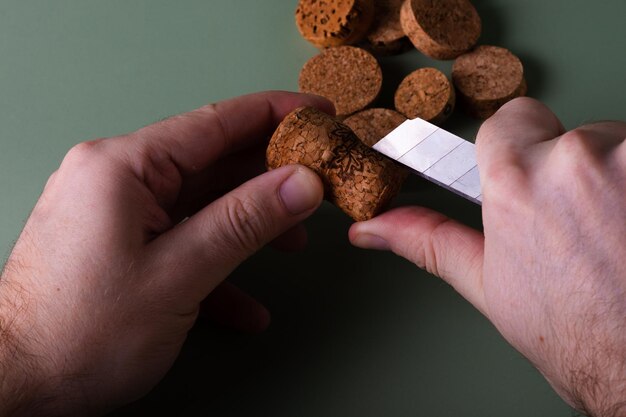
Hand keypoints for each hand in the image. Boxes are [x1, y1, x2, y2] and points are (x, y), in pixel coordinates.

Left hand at [0, 91, 332, 415]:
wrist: (15, 389)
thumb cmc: (81, 333)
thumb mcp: (178, 274)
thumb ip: (244, 221)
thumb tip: (301, 182)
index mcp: (123, 166)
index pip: (216, 122)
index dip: (275, 114)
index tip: (319, 113)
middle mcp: (117, 178)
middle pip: (211, 162)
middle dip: (269, 176)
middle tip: (318, 184)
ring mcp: (116, 212)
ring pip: (200, 203)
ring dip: (248, 223)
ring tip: (292, 243)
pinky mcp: (119, 244)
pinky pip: (179, 239)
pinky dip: (216, 263)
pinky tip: (245, 304)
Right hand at [350, 97, 625, 415]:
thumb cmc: (579, 339)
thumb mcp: (489, 286)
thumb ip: (428, 240)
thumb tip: (373, 229)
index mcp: (516, 182)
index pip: (510, 120)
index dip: (518, 148)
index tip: (526, 168)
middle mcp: (577, 158)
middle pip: (569, 138)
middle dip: (571, 173)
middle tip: (579, 227)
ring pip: (617, 149)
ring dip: (617, 180)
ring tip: (617, 234)